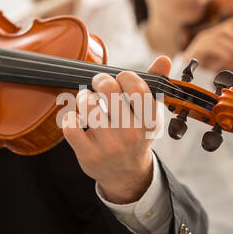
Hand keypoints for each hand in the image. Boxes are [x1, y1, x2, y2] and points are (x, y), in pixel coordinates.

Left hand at [62, 56, 171, 204]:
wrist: (126, 175)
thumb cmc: (136, 136)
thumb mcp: (150, 114)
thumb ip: (154, 85)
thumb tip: (164, 58)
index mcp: (150, 122)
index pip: (137, 87)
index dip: (125, 76)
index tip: (120, 79)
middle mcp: (131, 134)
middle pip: (109, 90)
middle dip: (100, 79)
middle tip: (98, 83)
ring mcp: (109, 146)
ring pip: (88, 105)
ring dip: (83, 96)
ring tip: (87, 98)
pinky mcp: (89, 155)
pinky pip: (70, 126)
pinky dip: (68, 115)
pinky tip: (76, 116)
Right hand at [182, 14, 232, 71]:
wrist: (187, 75)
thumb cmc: (206, 66)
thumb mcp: (221, 57)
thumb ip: (231, 52)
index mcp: (214, 35)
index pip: (230, 24)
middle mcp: (208, 35)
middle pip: (225, 29)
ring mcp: (201, 41)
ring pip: (220, 39)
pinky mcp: (197, 49)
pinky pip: (212, 47)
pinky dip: (222, 52)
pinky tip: (229, 59)